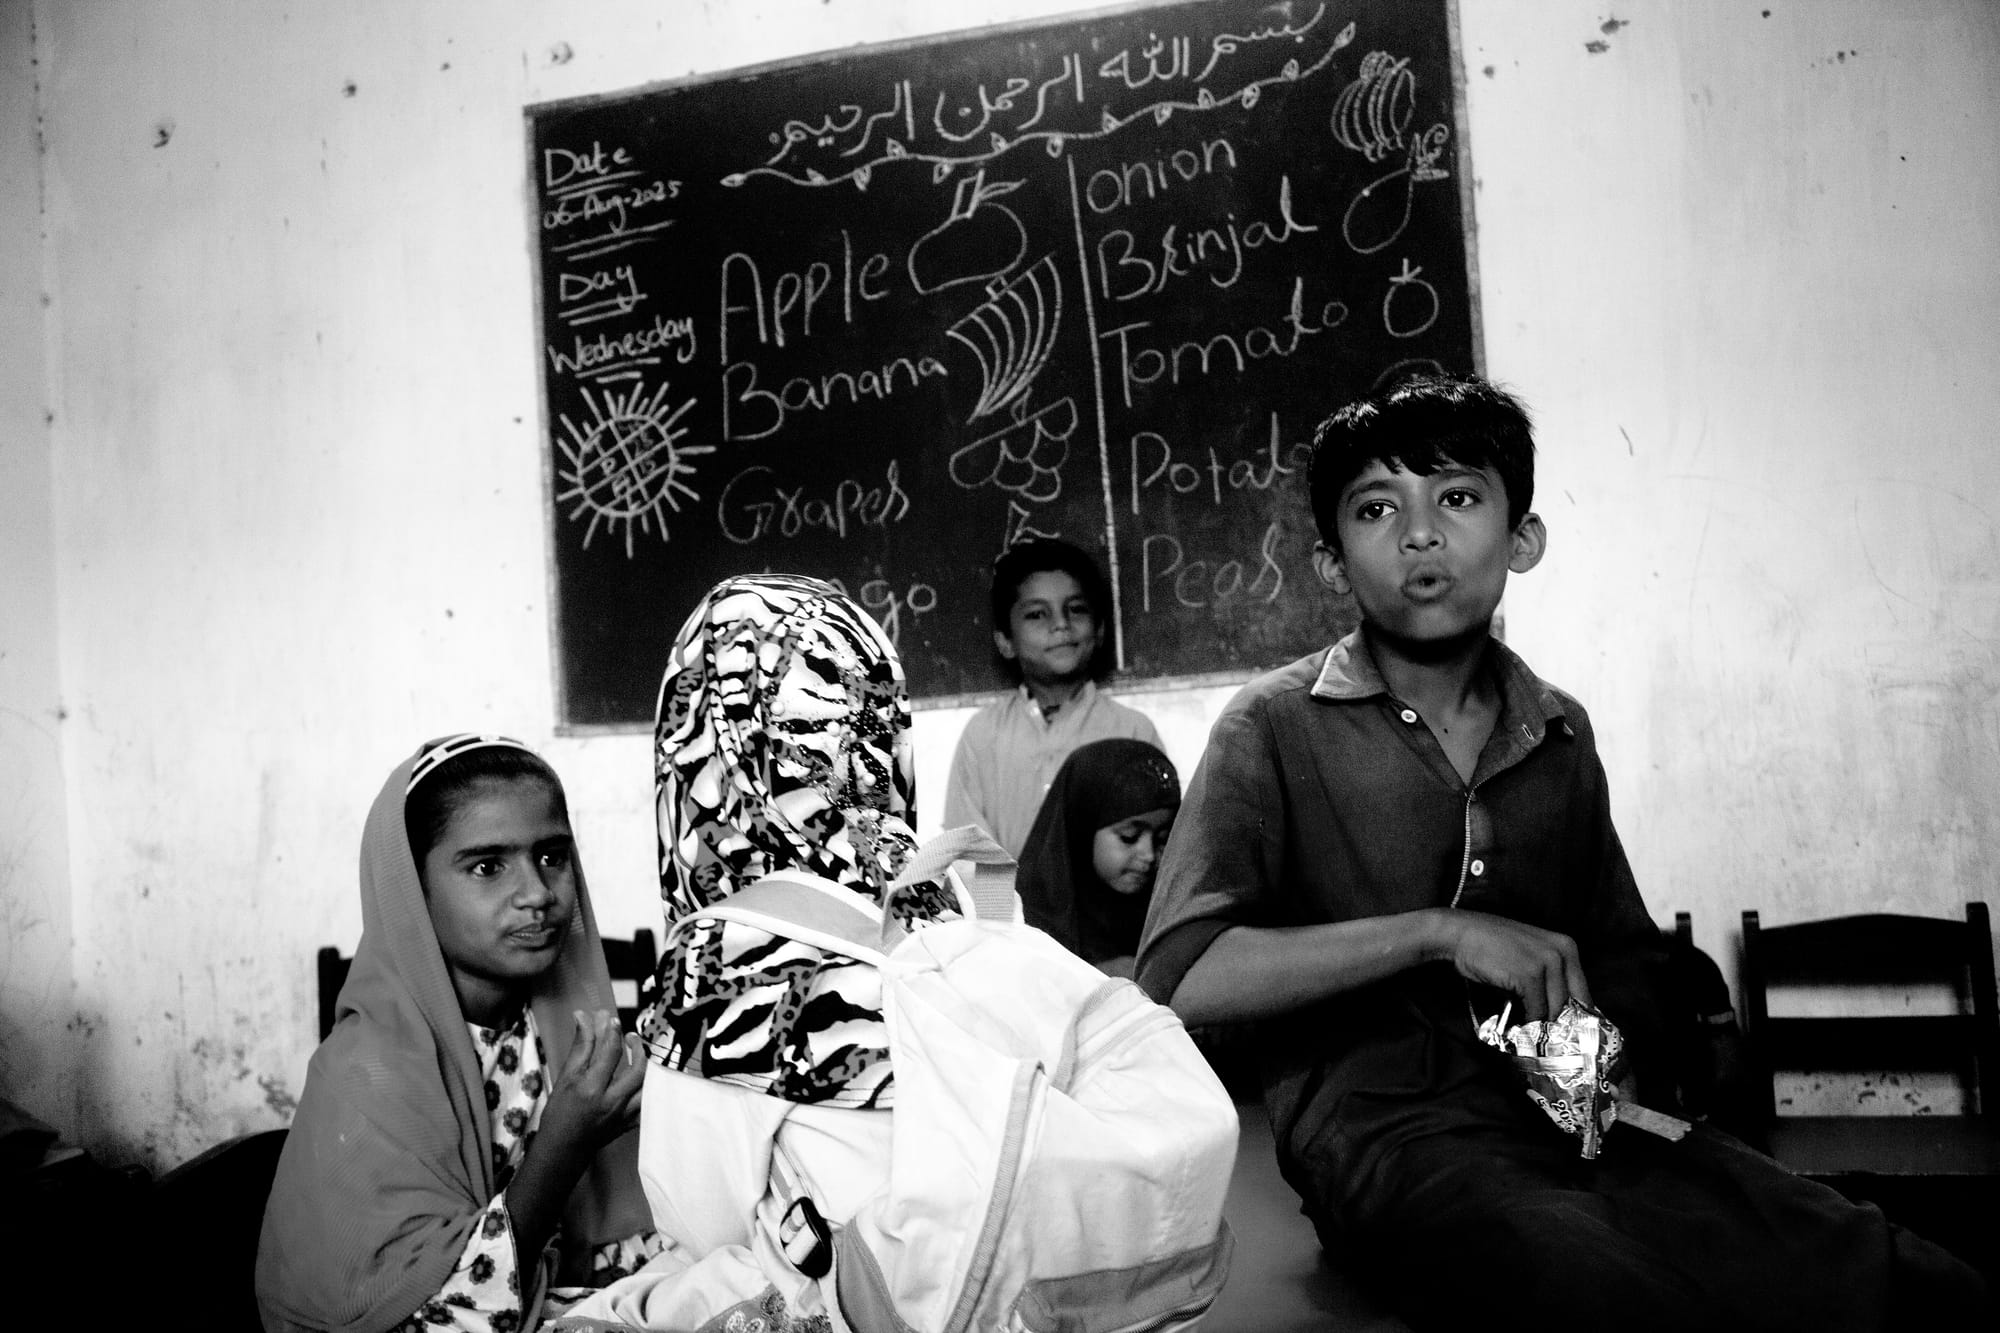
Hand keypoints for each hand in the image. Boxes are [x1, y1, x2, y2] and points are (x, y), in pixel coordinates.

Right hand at [538, 1008, 645, 1158]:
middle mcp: (611, 1102)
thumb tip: (583, 1017)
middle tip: (630, 1036)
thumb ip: (580, 1047)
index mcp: (591, 1089)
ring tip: (638, 1054)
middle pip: (637, 1070)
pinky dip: (648, 1090)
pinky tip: (643, 1080)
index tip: (612, 1019)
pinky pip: (648, 1105)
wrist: (562, 1148)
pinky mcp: (630, 1124)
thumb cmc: (558, 1113)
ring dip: (646, 1067)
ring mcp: (623, 1115)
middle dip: (637, 1047)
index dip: (612, 1031)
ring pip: (647, 1088)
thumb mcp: (565, 1078)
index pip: (610, 1053)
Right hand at [1437, 910, 1590, 1021]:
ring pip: (1554, 1010)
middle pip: (1571, 1004)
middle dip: (1559, 1024)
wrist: (1462, 933)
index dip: (1575, 1016)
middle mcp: (1562, 953)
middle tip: (1546, 1038)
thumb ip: (1550, 976)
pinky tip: (1518, 1024)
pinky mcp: (1529, 975)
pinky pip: (1536, 1011)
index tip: (1566, 1032)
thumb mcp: (1531, 953)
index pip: (1584, 992)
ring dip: (1541, 1026)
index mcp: (1567, 947)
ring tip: (1530, 1033)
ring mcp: (1546, 963)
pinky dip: (1527, 1022)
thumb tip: (1561, 1012)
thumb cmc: (1493, 945)